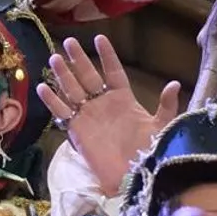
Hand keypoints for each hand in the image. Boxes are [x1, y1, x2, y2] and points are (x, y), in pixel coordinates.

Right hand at [37, 35, 179, 196]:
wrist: (133, 177)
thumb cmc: (148, 151)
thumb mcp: (161, 126)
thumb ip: (166, 105)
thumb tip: (174, 84)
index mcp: (123, 99)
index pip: (113, 71)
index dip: (107, 56)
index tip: (99, 39)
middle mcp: (103, 104)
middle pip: (88, 76)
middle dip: (79, 59)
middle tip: (69, 41)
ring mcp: (88, 116)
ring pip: (73, 90)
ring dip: (63, 74)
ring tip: (54, 58)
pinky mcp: (76, 130)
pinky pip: (62, 112)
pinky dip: (52, 100)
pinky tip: (42, 87)